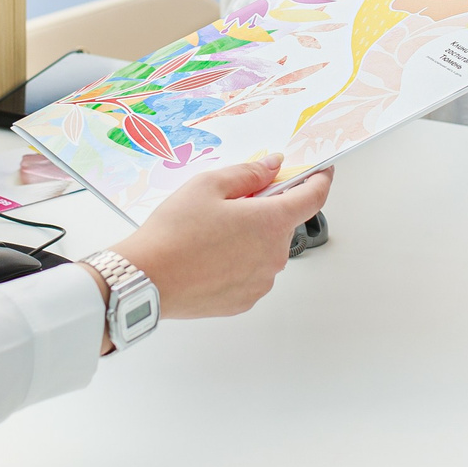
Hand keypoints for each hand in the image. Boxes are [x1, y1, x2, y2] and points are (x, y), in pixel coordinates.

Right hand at [112, 154, 333, 319]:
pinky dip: (238, 262)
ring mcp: (261, 281)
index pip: (313, 197)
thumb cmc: (174, 233)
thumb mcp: (209, 185)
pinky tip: (209, 257)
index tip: (321, 172)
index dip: (319, 180)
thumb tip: (273, 166)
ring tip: (210, 234)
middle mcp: (274, 255)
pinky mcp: (245, 300)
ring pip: (265, 250)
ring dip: (249, 238)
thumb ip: (249, 173)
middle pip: (282, 224)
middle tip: (230, 203)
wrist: (147, 279)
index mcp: (271, 222)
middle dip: (264, 210)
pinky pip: (251, 273)